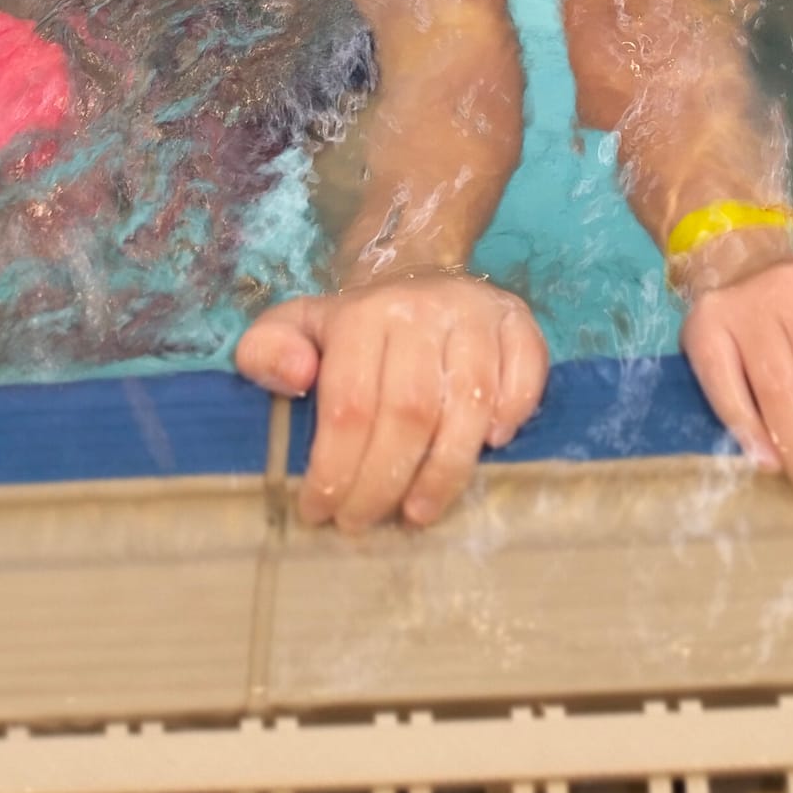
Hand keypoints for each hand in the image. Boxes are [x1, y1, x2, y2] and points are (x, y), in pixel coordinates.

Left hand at [235, 273, 547, 531]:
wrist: (416, 268)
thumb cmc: (351, 325)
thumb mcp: (294, 326)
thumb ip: (266, 351)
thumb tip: (295, 376)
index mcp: (364, 313)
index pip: (350, 404)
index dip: (336, 469)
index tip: (322, 513)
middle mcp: (423, 308)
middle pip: (409, 412)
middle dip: (384, 482)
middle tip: (364, 523)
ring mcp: (477, 314)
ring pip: (470, 403)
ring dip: (445, 471)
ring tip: (418, 513)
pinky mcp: (519, 321)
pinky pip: (526, 373)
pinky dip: (513, 415)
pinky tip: (491, 451)